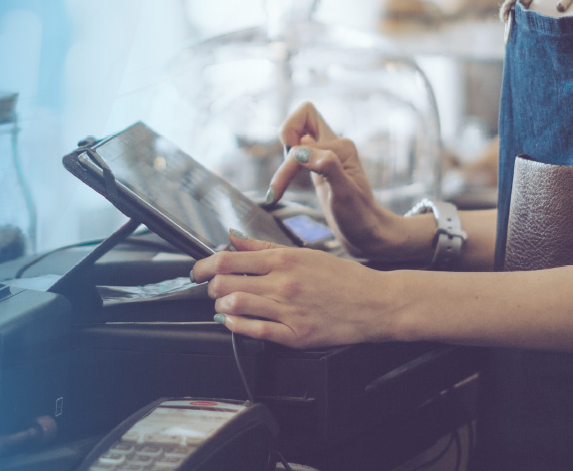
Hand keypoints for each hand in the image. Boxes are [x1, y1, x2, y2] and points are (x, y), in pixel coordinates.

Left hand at [191, 231, 410, 348]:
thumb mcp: (304, 253)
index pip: (228, 260)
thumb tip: (233, 238)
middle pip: (226, 283)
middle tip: (213, 289)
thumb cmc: (342, 278)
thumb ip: (264, 247)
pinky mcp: (295, 335)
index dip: (204, 266)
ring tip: (224, 305)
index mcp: (284, 260)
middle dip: (211, 287)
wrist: (375, 303)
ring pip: (235, 306)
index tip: (197, 271)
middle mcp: (283, 283)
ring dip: (221, 307)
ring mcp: (288, 310)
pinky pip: (254, 331)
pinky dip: (235, 326)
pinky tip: (233, 322)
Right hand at [264, 102, 429, 260]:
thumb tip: (302, 152)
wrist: (368, 236)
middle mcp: (333, 146)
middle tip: (287, 166)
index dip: (290, 159)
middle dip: (286, 136)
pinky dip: (285, 166)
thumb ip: (327, 167)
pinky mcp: (318, 167)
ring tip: (280, 186)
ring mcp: (324, 155)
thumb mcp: (345, 195)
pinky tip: (281, 189)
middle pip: (301, 116)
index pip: (303, 142)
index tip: (287, 180)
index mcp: (341, 147)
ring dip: (284, 155)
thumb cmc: (360, 219)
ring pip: (295, 134)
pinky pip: (296, 152)